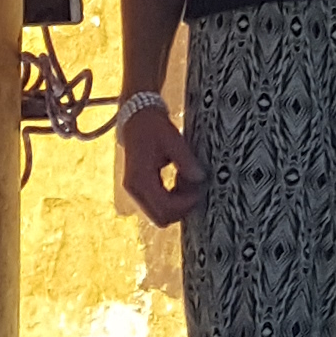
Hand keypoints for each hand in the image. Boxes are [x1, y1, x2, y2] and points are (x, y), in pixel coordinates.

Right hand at [119, 97, 200, 225]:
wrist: (137, 119)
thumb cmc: (154, 127)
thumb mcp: (173, 140)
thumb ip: (187, 161)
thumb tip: (201, 179)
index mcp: (140, 178)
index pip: (164, 207)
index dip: (185, 204)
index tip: (200, 191)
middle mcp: (134, 190)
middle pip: (161, 217)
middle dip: (181, 208)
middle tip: (195, 189)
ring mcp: (135, 191)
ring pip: (159, 214)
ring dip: (176, 205)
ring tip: (187, 182)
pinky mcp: (139, 190)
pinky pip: (157, 205)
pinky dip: (170, 199)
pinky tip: (179, 181)